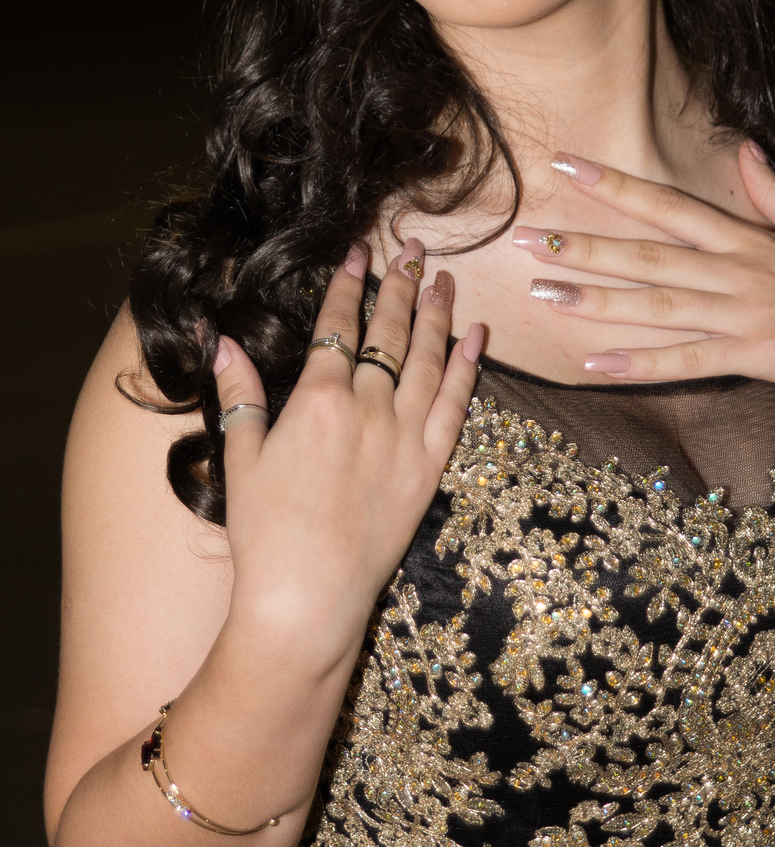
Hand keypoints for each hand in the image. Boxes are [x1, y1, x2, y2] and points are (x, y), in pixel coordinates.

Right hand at [211, 242, 482, 658]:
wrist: (307, 598)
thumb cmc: (265, 532)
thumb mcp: (242, 456)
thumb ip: (240, 394)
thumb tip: (223, 342)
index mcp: (319, 399)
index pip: (338, 326)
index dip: (348, 286)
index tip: (358, 253)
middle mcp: (368, 408)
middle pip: (390, 331)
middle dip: (400, 284)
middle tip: (412, 248)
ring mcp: (405, 436)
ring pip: (429, 357)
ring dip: (437, 313)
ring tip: (443, 278)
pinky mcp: (431, 467)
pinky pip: (457, 403)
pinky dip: (470, 365)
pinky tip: (478, 335)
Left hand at [516, 144, 774, 409]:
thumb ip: (774, 192)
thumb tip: (744, 148)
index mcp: (747, 238)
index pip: (667, 203)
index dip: (613, 183)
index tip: (564, 165)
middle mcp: (737, 270)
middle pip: (646, 252)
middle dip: (581, 243)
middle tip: (522, 238)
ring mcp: (744, 313)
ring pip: (655, 304)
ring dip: (594, 300)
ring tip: (541, 295)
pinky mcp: (756, 356)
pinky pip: (687, 362)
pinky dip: (639, 363)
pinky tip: (592, 364)